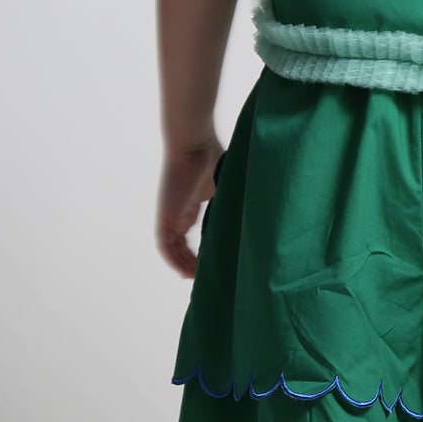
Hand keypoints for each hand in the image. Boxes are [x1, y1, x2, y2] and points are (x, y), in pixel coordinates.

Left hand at [156, 138, 222, 277]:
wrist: (193, 143)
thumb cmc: (211, 155)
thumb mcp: (225, 185)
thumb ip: (232, 199)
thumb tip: (257, 211)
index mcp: (191, 204)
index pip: (190, 233)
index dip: (197, 249)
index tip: (209, 262)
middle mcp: (178, 212)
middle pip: (180, 244)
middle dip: (190, 261)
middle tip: (204, 276)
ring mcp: (170, 215)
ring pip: (172, 248)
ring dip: (182, 264)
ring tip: (196, 278)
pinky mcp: (165, 217)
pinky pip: (165, 246)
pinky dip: (173, 260)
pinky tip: (184, 272)